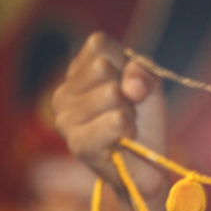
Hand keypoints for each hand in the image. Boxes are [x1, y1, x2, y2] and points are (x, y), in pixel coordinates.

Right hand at [52, 32, 168, 201]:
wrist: (148, 166)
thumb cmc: (143, 121)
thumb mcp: (148, 83)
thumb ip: (141, 69)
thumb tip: (130, 87)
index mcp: (76, 74)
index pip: (98, 44)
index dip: (124, 62)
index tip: (130, 85)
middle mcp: (62, 94)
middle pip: (103, 67)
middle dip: (127, 90)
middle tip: (128, 111)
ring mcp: (66, 120)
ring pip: (111, 93)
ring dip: (130, 111)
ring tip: (125, 127)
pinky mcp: (78, 144)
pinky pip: (115, 120)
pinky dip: (129, 129)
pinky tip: (123, 140)